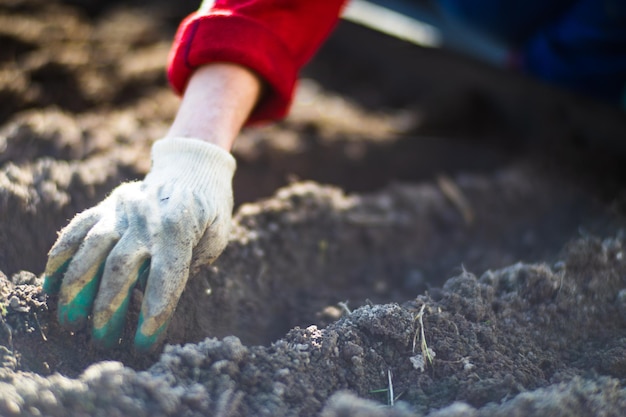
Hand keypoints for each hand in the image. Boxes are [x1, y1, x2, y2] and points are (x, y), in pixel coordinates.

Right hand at [43, 137, 235, 349]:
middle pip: (119, 268)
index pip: (165, 279)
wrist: (192, 168)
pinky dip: (61, 257)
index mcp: (180, 229)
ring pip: (91, 249)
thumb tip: (153, 293)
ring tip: (68, 321)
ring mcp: (122, 210)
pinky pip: (77, 230)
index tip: (142, 344)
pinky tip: (51, 285)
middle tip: (101, 340)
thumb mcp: (216, 239)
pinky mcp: (106, 206)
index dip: (153, 315)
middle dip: (107, 310)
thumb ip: (190, 265)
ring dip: (75, 289)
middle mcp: (146, 219)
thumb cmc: (210, 213)